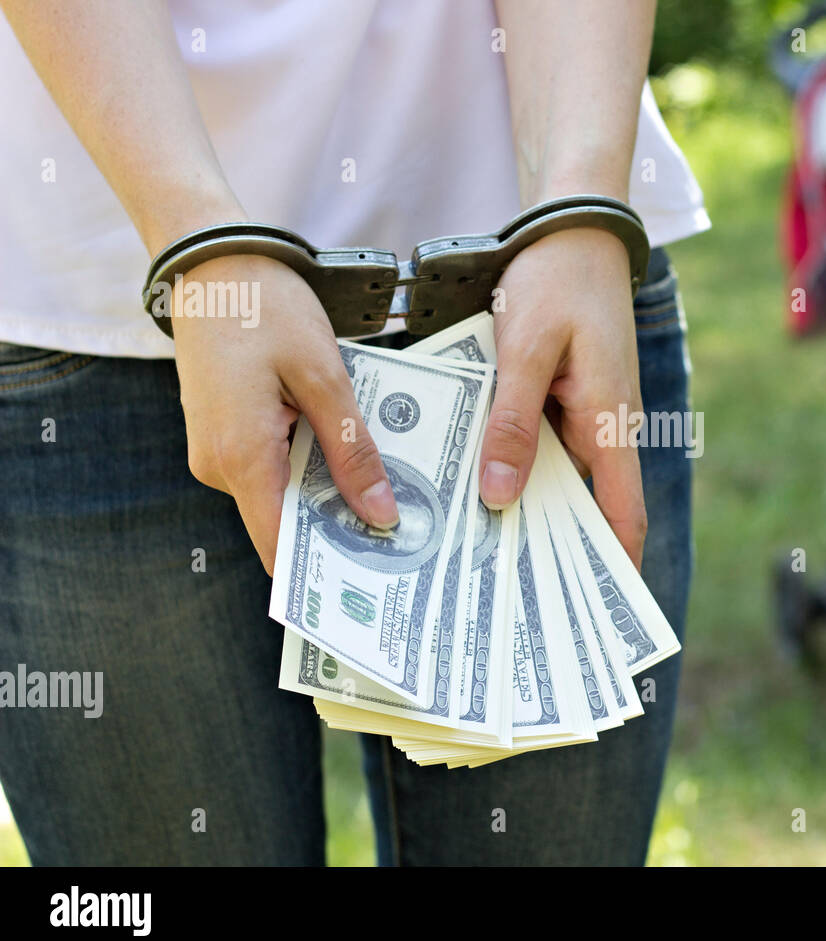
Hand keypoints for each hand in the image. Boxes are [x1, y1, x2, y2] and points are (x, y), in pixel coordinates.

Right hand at [172, 254, 398, 574]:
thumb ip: (352, 451)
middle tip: (405, 536)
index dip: (325, 572)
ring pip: (282, 494)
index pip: (280, 546)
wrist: (213, 260)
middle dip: (340, 530)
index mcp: (242, 456)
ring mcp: (217, 452)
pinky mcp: (226, 435)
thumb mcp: (324, 377)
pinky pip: (273, 467)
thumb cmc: (267, 307)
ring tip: (391, 494)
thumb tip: (380, 515)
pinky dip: (311, 466)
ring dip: (329, 493)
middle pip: (285, 522)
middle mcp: (219, 465)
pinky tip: (351, 455)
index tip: (374, 587)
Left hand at [479, 228, 646, 569]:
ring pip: (561, 478)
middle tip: (508, 595)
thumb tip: (500, 493)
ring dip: (531, 510)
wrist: (575, 227)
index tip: (596, 615)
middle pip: (588, 507)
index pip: (624, 515)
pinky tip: (477, 485)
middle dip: (556, 550)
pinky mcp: (567, 399)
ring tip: (482, 553)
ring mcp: (587, 415)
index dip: (615, 569)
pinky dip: (518, 469)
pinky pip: (545, 446)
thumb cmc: (558, 281)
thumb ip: (513, 421)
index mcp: (611, 423)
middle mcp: (606, 428)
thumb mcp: (527, 349)